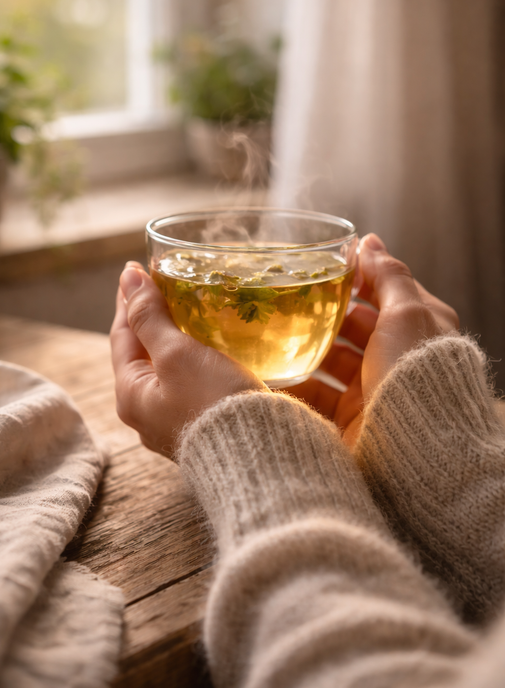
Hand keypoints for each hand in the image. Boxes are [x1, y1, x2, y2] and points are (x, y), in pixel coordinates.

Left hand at [110, 262, 265, 457]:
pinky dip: (194, 361)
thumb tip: (128, 277)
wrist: (258, 456)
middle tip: (159, 288)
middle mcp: (146, 414)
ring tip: (186, 314)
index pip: (122, 335)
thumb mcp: (176, 354)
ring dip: (173, 340)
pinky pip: (189, 386)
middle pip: (141, 355)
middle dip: (149, 321)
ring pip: (167, 371)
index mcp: (131, 395)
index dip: (129, 300)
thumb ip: (150, 316)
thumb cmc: (213, 403)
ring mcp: (173, 425)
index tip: (135, 270)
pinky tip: (212, 351)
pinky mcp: (202, 429)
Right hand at [285, 234, 458, 446]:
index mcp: (418, 328)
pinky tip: (270, 370)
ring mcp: (371, 390)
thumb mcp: (407, 312)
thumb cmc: (416, 372)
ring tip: (273, 331)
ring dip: (304, 347)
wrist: (414, 446)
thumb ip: (387, 275)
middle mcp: (396, 358)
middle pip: (353, 327)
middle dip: (324, 313)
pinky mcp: (349, 419)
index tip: (325, 268)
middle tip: (290, 298)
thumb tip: (369, 240)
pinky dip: (295, 383)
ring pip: (330, 360)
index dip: (358, 279)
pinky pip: (316, 395)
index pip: (385, 294)